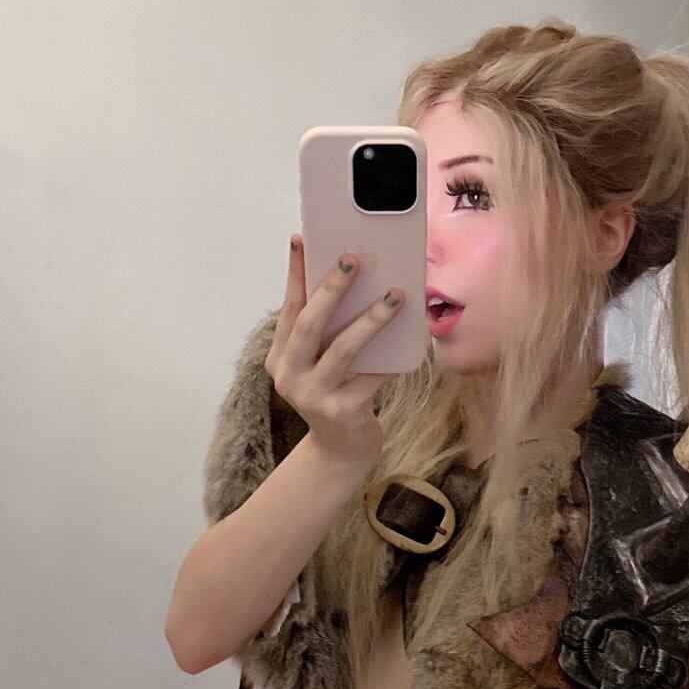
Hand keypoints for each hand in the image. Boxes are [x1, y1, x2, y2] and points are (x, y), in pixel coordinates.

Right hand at [264, 235, 404, 473]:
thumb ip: (328, 331)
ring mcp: (313, 397)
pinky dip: (391, 358)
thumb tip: (355, 280)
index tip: (302, 239)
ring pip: (343, 350)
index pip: (289, 308)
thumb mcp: (322, 361)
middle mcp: (289, 376)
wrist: (342, 448)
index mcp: (280, 358)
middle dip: (331, 289)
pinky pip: (372, 378)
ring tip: (395, 295)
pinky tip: (409, 339)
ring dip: (371, 319)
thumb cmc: (337, 393)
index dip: (295, 274)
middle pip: (309, 325)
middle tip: (352, 258)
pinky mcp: (341, 412)